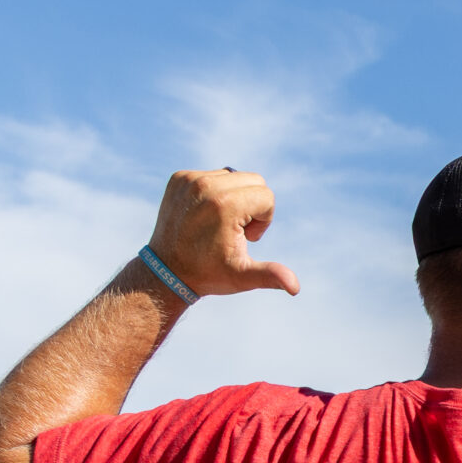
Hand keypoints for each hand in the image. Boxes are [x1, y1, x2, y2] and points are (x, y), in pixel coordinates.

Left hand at [146, 169, 298, 297]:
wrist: (166, 271)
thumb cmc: (208, 274)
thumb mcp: (243, 276)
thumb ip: (271, 275)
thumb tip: (295, 288)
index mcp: (225, 204)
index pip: (266, 196)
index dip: (263, 220)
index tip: (245, 238)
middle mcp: (206, 185)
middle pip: (254, 180)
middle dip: (253, 205)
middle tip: (235, 229)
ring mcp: (189, 179)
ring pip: (234, 175)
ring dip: (235, 197)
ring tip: (219, 222)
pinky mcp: (179, 177)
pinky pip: (213, 175)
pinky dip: (216, 192)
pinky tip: (205, 215)